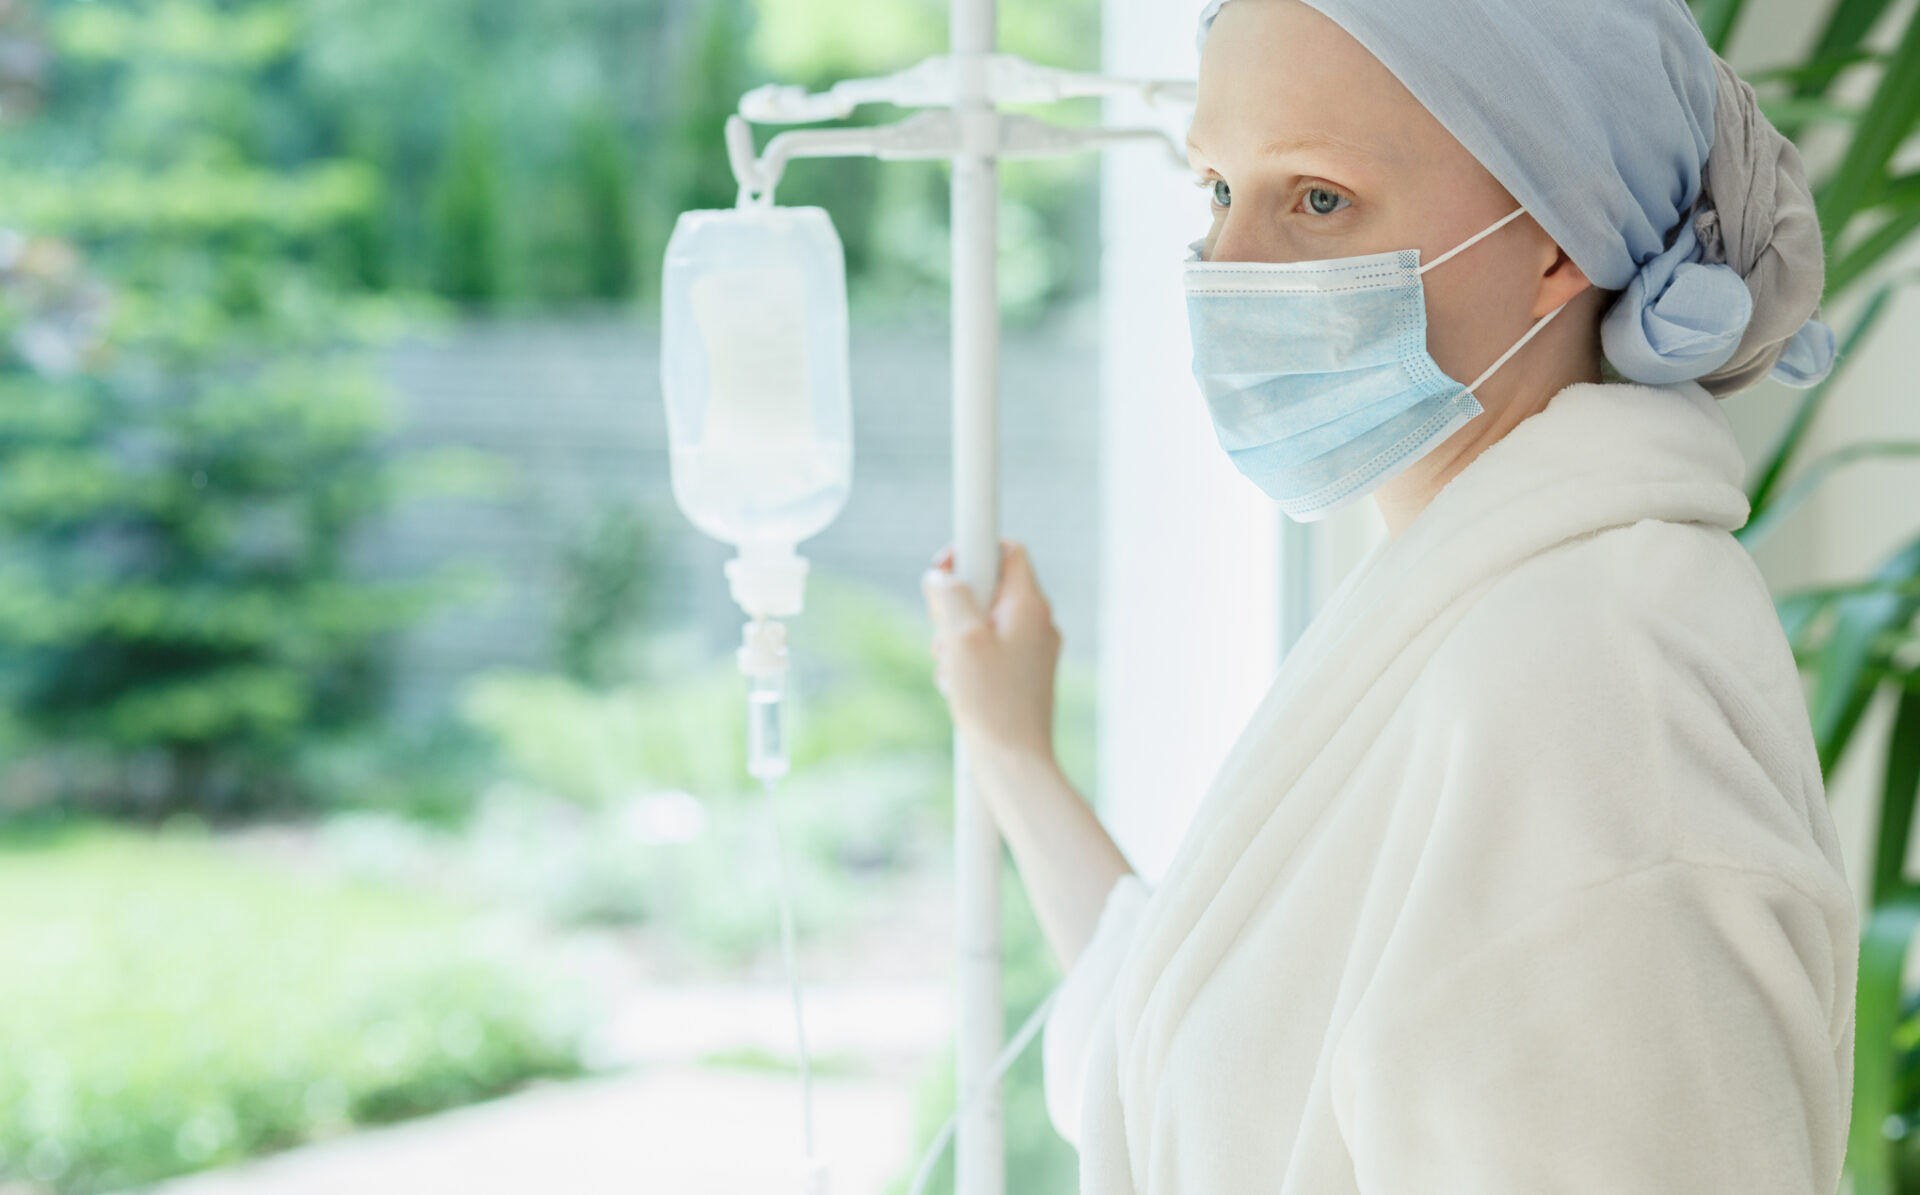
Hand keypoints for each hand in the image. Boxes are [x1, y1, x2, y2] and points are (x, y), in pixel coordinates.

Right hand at [921, 538, 1062, 765]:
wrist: (1014, 760)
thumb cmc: (991, 702)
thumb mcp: (961, 638)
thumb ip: (950, 595)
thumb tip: (941, 577)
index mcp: (1030, 604)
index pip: (1008, 549)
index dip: (972, 550)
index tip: (945, 572)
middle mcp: (1038, 622)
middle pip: (990, 587)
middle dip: (957, 604)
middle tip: (942, 632)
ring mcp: (1034, 649)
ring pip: (986, 621)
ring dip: (958, 637)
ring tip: (950, 667)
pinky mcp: (1025, 673)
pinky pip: (991, 649)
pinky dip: (969, 660)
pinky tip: (958, 686)